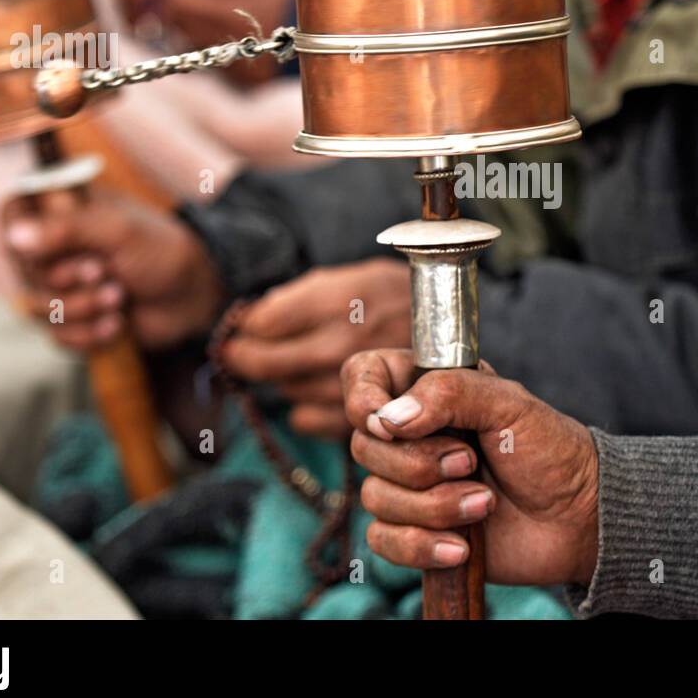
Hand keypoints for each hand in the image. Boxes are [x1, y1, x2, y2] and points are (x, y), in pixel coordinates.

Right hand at [0, 188, 224, 351]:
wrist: (195, 296)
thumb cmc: (161, 251)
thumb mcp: (118, 231)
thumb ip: (66, 229)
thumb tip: (15, 236)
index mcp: (63, 213)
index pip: (11, 213)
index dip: (22, 237)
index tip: (49, 248)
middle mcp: (55, 248)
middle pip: (22, 269)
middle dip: (66, 280)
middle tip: (103, 271)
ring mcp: (63, 286)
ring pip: (37, 308)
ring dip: (82, 308)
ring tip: (119, 298)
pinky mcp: (76, 320)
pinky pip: (57, 337)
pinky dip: (88, 335)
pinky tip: (118, 325)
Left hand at [220, 258, 410, 438]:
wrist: (455, 334)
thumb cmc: (397, 298)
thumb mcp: (355, 277)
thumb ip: (302, 295)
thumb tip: (253, 318)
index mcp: (338, 301)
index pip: (261, 323)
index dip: (246, 325)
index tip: (244, 326)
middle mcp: (341, 343)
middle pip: (262, 361)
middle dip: (246, 354)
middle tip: (242, 349)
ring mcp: (351, 383)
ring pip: (284, 388)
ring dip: (283, 377)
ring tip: (300, 363)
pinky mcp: (361, 417)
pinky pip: (304, 420)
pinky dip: (304, 407)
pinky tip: (318, 390)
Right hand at [342, 350, 599, 586]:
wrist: (578, 518)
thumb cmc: (551, 451)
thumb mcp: (510, 404)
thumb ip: (450, 394)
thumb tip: (390, 418)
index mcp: (429, 390)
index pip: (362, 377)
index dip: (363, 398)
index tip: (387, 420)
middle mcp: (412, 434)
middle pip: (364, 445)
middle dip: (419, 463)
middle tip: (471, 462)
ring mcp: (411, 484)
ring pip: (375, 496)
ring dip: (435, 506)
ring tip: (485, 503)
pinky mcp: (416, 530)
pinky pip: (383, 540)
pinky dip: (422, 545)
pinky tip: (463, 546)